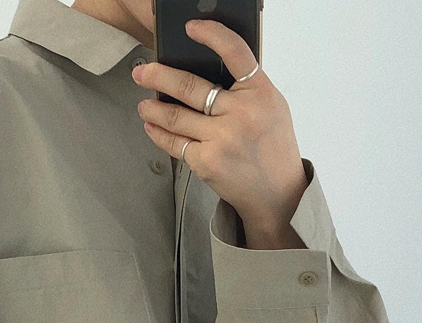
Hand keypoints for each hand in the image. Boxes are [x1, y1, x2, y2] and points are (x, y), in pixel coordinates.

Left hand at [131, 18, 308, 242]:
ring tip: (144, 103)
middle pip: (191, 86)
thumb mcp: (271, 109)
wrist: (278, 195)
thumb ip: (246, 89)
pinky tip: (152, 127)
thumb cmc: (273, 151)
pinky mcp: (207, 161)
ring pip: (177, 116)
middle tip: (143, 72)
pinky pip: (176, 144)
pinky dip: (160, 134)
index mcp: (260, 92)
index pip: (234, 51)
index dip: (211, 34)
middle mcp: (241, 112)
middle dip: (159, 76)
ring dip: (154, 108)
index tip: (191, 28)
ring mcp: (222, 138)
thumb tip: (208, 72)